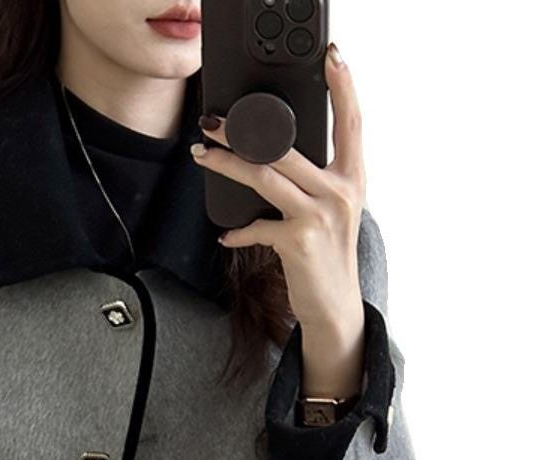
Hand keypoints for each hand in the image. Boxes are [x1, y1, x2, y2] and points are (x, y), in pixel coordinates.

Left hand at [191, 42, 365, 389]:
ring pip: (264, 175)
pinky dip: (239, 232)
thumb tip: (267, 157)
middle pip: (285, 147)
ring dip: (226, 164)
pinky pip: (257, 226)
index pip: (352, 122)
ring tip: (202, 155)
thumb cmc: (325, 257)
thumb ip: (309, 182)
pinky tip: (228, 235)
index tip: (332, 58)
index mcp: (351, 177)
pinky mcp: (299, 240)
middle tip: (212, 121)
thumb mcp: (327, 213)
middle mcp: (340, 191)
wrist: (333, 307)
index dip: (344, 88)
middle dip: (242, 130)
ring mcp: (321, 214)